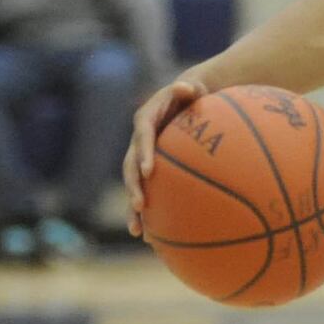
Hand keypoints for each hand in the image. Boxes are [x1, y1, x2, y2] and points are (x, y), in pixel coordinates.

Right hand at [122, 78, 207, 236]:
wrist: (185, 100)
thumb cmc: (193, 95)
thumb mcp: (192, 89)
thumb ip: (188, 89)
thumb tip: (187, 86)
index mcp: (146, 120)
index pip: (142, 136)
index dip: (143, 153)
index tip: (148, 171)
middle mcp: (139, 141)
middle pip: (130, 167)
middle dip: (133, 187)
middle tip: (140, 206)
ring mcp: (140, 157)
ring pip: (132, 185)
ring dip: (133, 208)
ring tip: (138, 231)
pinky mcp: (147, 170)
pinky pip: (145, 192)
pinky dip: (147, 213)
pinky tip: (152, 237)